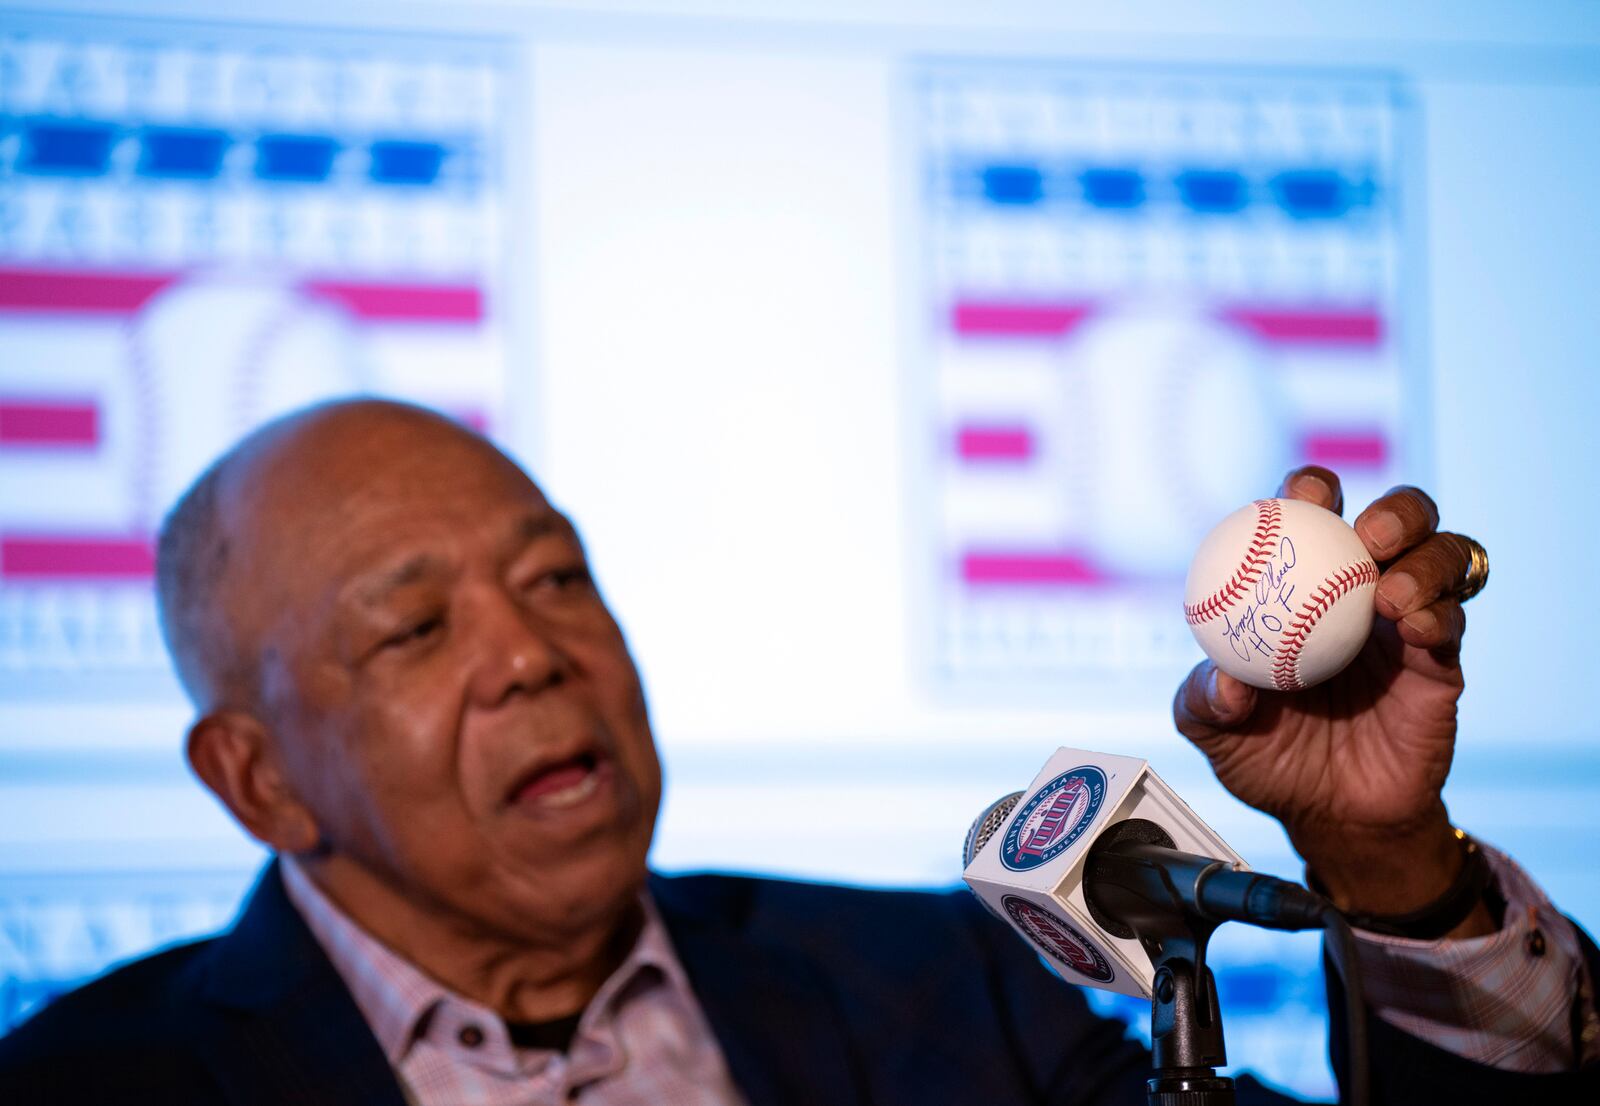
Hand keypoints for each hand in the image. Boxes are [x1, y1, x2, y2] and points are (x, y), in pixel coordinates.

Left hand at [1173, 467, 1491, 932]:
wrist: (1328, 817)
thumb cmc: (1265, 757)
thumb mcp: (1213, 729)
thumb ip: (1205, 700)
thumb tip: (1224, 680)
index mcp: (1303, 582)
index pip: (1313, 514)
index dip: (1313, 487)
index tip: (1305, 494)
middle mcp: (1362, 589)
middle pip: (1401, 519)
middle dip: (1396, 510)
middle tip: (1370, 535)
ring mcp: (1409, 622)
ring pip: (1445, 558)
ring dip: (1426, 561)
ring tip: (1391, 594)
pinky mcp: (1442, 662)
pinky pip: (1454, 622)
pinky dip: (1440, 615)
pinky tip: (1415, 628)